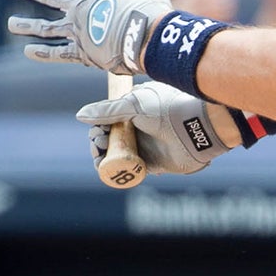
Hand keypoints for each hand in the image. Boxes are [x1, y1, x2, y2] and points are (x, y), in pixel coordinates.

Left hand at [5, 0, 172, 73]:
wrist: (146, 37)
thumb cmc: (150, 9)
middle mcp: (78, 6)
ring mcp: (76, 29)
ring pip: (44, 27)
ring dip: (25, 25)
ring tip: (11, 24)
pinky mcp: (80, 52)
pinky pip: (56, 52)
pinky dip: (41, 53)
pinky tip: (28, 51)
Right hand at [78, 82, 237, 174]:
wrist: (195, 127)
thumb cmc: (167, 109)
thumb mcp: (134, 105)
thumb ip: (107, 111)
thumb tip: (80, 116)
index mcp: (136, 109)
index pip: (109, 119)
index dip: (98, 126)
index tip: (96, 132)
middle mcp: (140, 127)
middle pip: (110, 138)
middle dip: (99, 142)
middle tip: (99, 143)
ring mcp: (146, 145)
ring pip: (117, 154)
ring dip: (104, 156)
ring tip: (101, 155)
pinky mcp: (152, 163)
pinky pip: (129, 169)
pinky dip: (116, 171)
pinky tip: (107, 168)